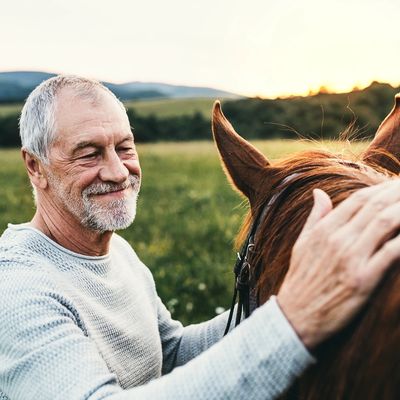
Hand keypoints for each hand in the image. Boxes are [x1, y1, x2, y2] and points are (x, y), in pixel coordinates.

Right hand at [277, 180, 399, 348]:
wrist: (296, 316)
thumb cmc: (301, 280)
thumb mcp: (302, 243)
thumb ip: (315, 216)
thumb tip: (319, 192)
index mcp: (324, 230)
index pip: (358, 200)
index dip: (382, 188)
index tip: (397, 185)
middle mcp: (338, 239)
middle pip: (375, 206)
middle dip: (399, 193)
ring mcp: (351, 259)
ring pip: (386, 223)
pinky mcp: (363, 280)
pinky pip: (392, 253)